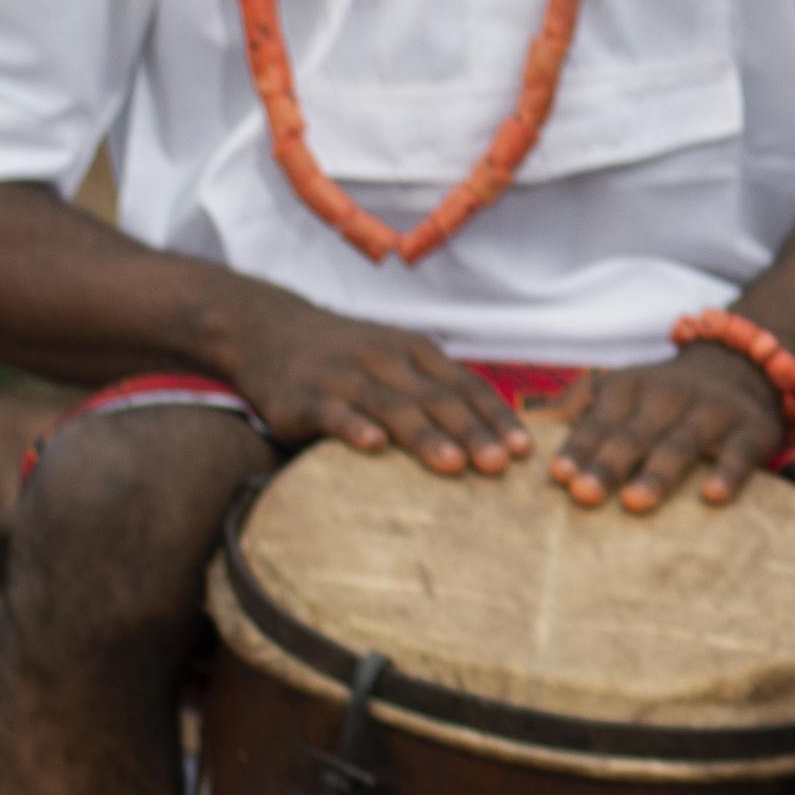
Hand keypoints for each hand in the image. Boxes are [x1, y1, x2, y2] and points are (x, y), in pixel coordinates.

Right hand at [222, 296, 531, 474]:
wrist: (270, 329)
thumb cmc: (348, 357)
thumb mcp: (394, 360)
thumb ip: (430, 389)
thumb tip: (486, 435)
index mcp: (416, 351)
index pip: (466, 385)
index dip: (496, 417)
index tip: (524, 449)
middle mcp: (386, 359)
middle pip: (438, 398)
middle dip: (473, 431)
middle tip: (500, 465)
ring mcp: (345, 375)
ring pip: (392, 406)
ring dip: (425, 435)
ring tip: (454, 465)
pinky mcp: (303, 395)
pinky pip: (333, 412)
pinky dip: (355, 427)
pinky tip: (373, 447)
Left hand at [544, 348, 786, 511]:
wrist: (742, 366)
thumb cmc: (660, 397)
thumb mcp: (619, 389)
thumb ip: (577, 407)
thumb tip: (526, 429)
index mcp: (631, 388)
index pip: (599, 420)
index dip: (579, 446)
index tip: (558, 476)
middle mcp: (671, 395)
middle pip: (635, 433)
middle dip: (609, 463)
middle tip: (583, 495)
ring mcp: (714, 410)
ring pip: (683, 443)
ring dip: (658, 472)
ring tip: (634, 502)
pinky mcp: (752, 429)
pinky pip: (740, 453)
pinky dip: (727, 472)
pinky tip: (712, 496)